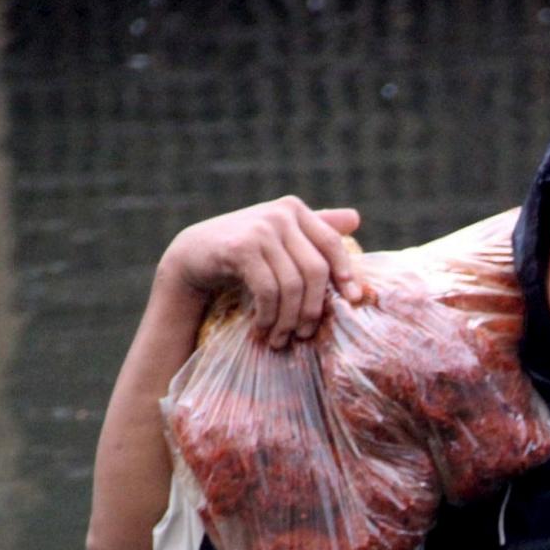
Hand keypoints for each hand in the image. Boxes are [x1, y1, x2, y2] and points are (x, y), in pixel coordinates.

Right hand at [160, 197, 363, 348]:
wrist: (194, 255)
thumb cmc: (244, 251)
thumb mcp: (280, 237)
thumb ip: (315, 227)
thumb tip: (356, 219)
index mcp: (295, 210)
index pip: (332, 243)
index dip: (346, 272)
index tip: (354, 300)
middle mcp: (280, 215)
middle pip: (315, 270)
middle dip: (312, 308)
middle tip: (304, 334)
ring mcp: (260, 229)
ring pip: (292, 286)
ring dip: (288, 320)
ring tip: (282, 339)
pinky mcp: (241, 249)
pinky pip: (268, 291)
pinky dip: (269, 316)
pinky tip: (263, 329)